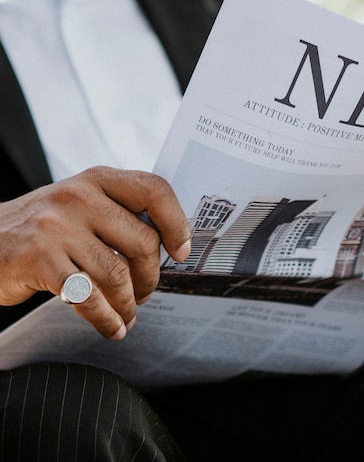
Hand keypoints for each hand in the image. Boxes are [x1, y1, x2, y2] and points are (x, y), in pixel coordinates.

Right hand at [0, 166, 190, 339]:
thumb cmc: (41, 227)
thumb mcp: (78, 203)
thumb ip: (116, 213)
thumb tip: (167, 245)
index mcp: (96, 179)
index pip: (154, 190)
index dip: (176, 223)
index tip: (181, 251)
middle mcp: (78, 197)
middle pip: (142, 241)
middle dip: (151, 277)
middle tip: (146, 293)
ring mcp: (57, 227)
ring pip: (117, 275)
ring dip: (129, 304)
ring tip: (128, 315)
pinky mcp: (39, 260)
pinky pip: (88, 298)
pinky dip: (106, 319)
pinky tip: (112, 327)